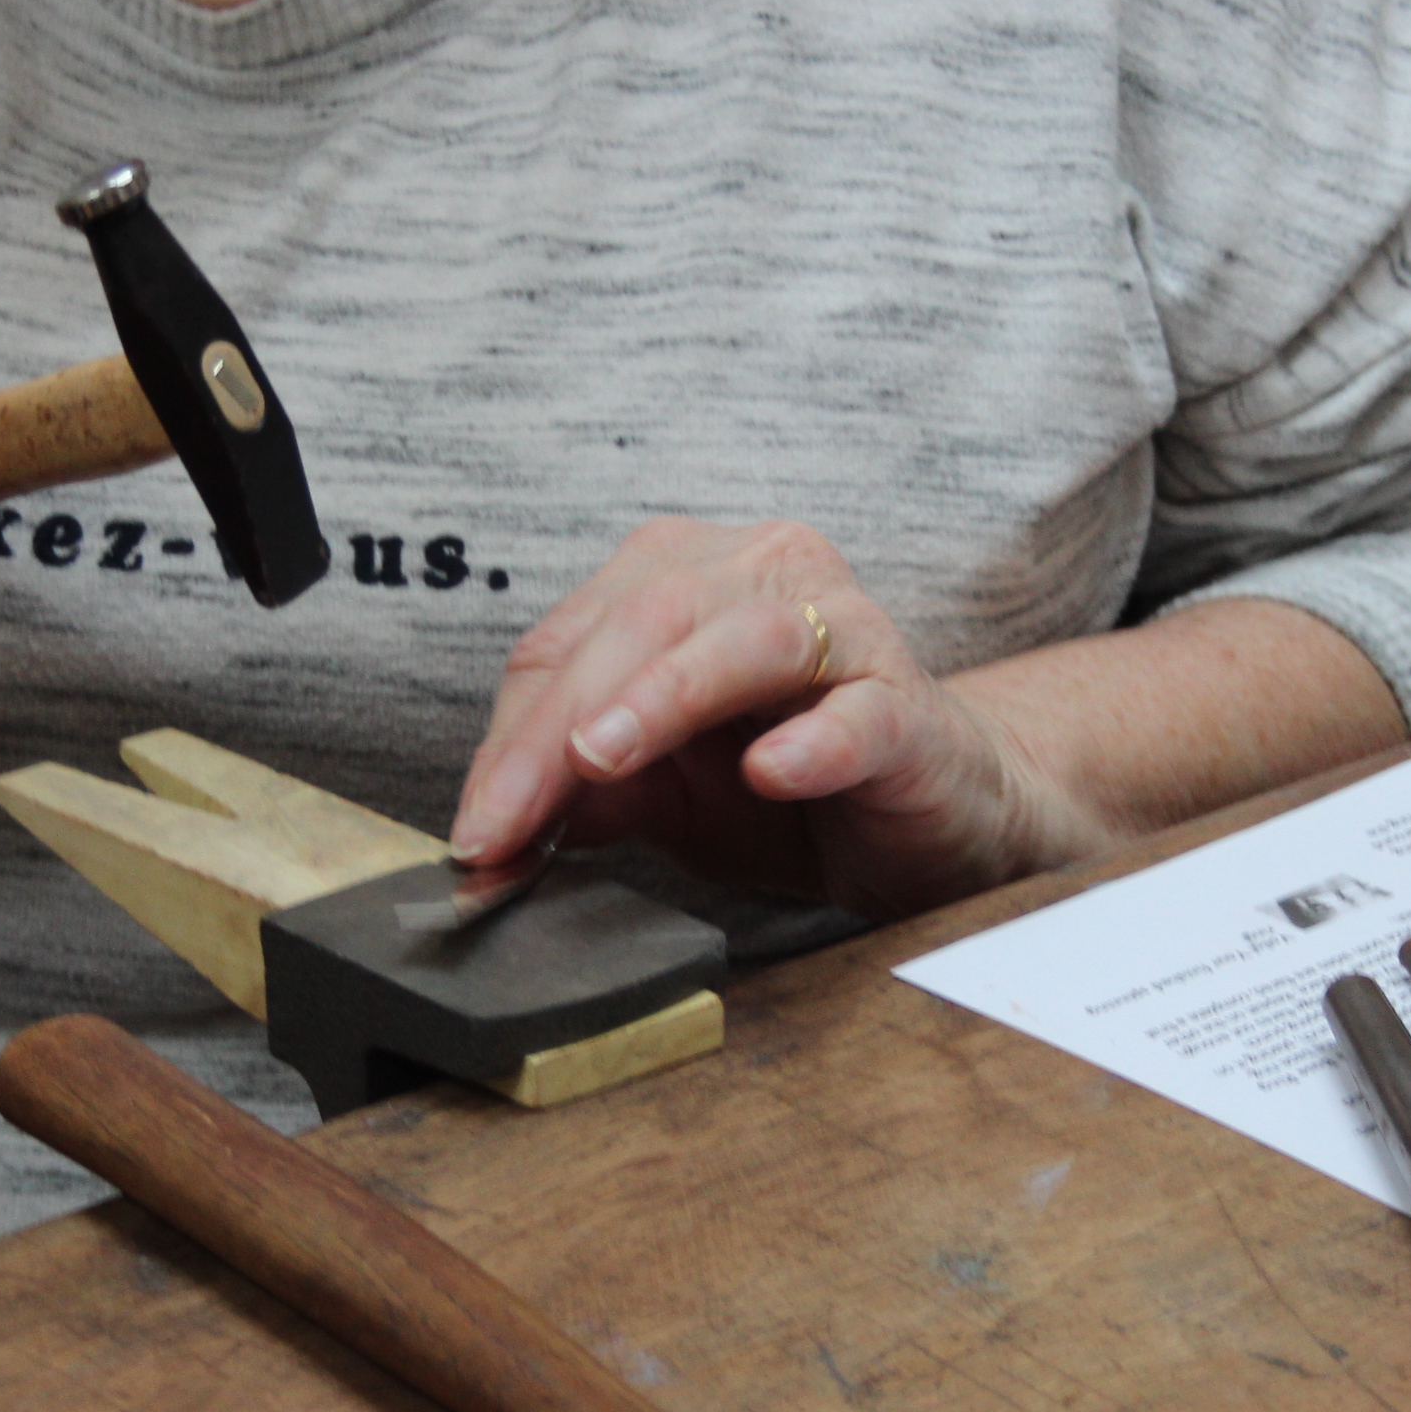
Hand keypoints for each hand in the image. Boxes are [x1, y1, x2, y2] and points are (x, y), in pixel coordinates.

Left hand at [448, 519, 1094, 919]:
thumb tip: (493, 833)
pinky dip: (813, 739)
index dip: (509, 739)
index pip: (573, 643)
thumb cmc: (798, 786)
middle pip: (643, 622)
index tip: (473, 834)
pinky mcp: (910, 707)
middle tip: (506, 820)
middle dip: (557, 727)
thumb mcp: (667, 796)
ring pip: (743, 640)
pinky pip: (860, 713)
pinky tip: (772, 770)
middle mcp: (765, 577)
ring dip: (663, 699)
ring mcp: (847, 635)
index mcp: (689, 580)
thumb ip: (587, 793)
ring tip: (598, 760)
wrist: (938, 821)